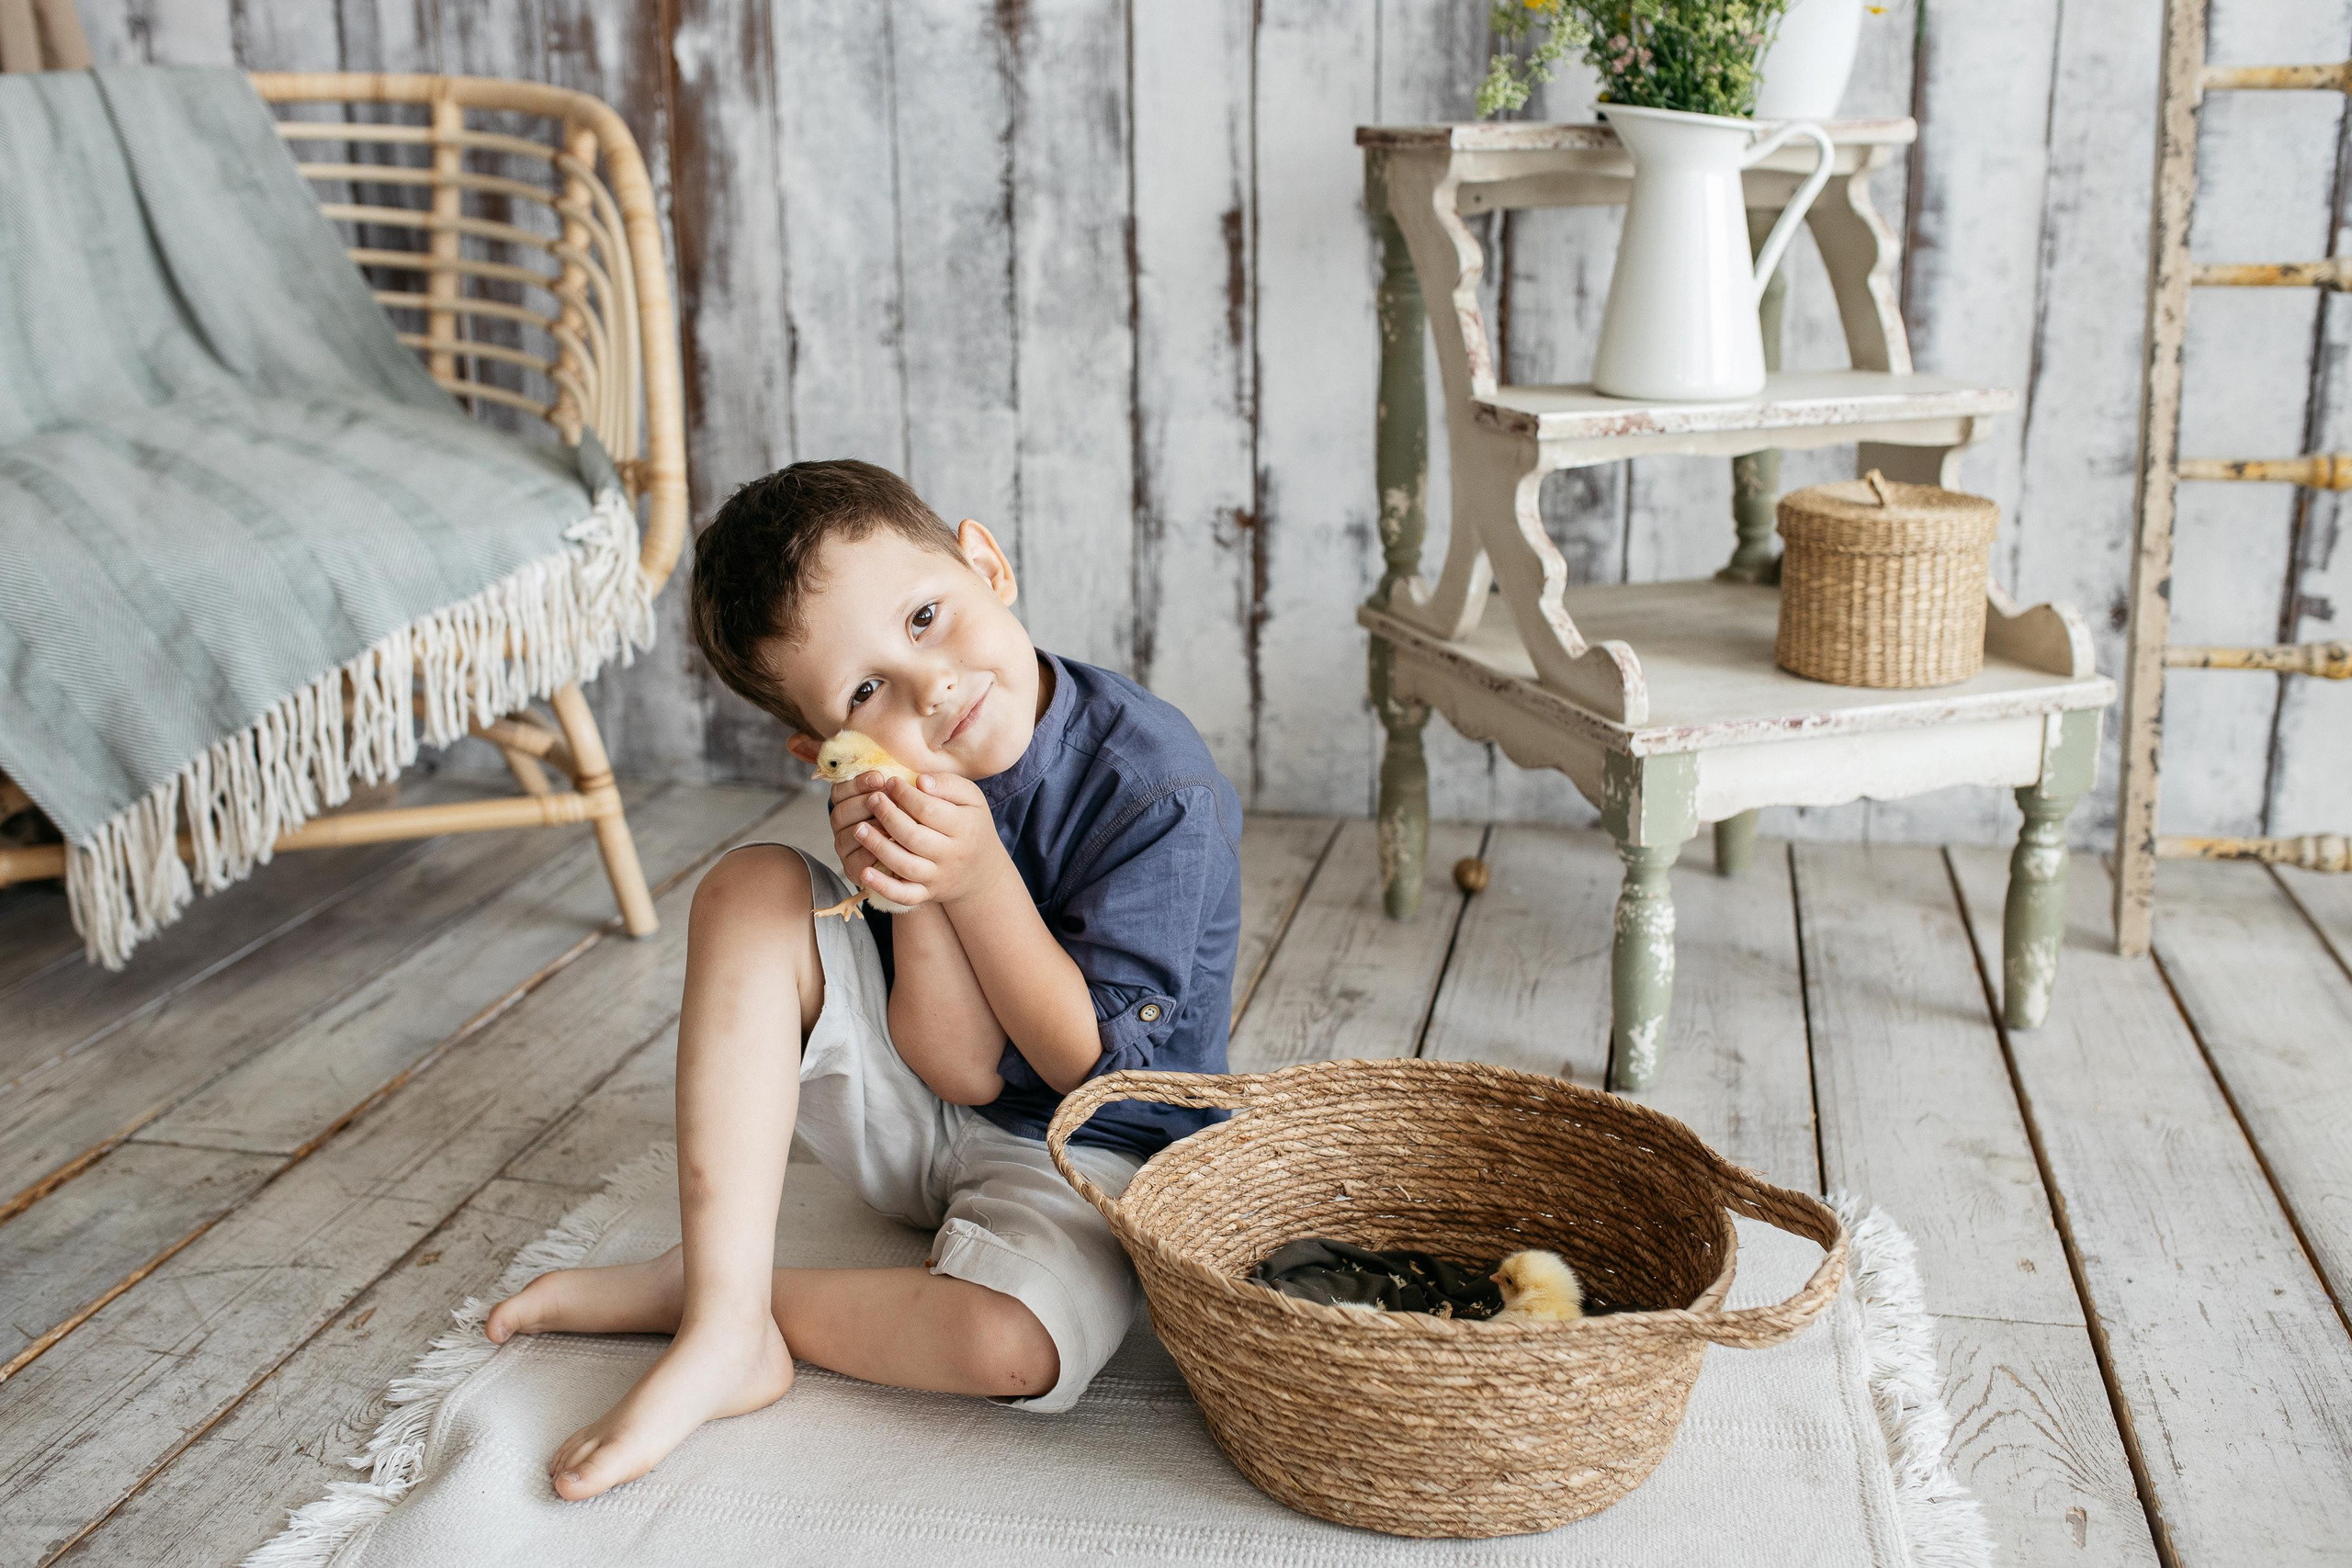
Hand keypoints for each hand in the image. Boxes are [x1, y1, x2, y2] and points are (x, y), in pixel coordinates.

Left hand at [828, 772, 1007, 909]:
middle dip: (887, 815)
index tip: (890, 782)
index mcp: (964, 827)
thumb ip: (949, 784)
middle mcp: (952, 855)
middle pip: (912, 836)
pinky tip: (864, 873)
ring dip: (878, 846)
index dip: (904, 794)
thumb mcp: (972, 799)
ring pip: (904, 865)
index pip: (928, 809)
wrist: (983, 871)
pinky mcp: (926, 893)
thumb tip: (920, 781)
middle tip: (872, 799)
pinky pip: (903, 895)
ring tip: (859, 828)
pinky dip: (883, 886)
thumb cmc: (972, 826)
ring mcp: (937, 876)